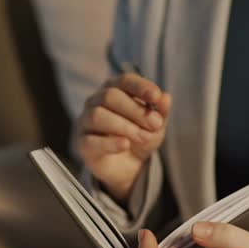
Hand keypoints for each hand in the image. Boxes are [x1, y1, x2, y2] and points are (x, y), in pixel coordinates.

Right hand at [76, 73, 171, 202]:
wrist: (128, 166)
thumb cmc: (139, 137)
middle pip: (110, 96)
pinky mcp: (82, 143)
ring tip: (143, 137)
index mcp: (115, 90)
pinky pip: (90, 140)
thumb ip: (161, 112)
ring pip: (98, 115)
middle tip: (155, 124)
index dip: (140, 87)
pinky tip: (125, 145)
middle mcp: (96, 101)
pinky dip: (110, 143)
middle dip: (135, 110)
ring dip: (125, 126)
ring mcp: (86, 122)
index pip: (125, 81)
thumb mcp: (156, 126)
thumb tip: (166, 97)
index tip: (156, 97)